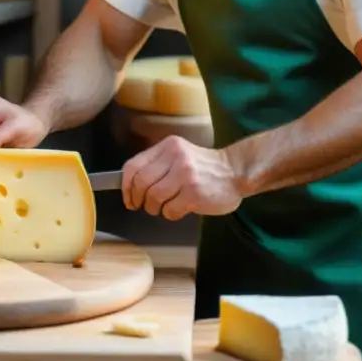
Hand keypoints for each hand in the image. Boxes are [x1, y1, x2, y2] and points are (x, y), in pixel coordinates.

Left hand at [121, 135, 242, 219]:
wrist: (236, 171)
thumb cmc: (204, 167)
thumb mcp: (179, 154)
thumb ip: (157, 164)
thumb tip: (130, 185)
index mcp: (168, 146)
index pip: (133, 166)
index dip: (125, 186)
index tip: (128, 198)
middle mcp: (175, 157)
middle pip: (140, 183)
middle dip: (138, 199)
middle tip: (144, 206)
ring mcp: (185, 175)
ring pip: (153, 198)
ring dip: (155, 208)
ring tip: (165, 207)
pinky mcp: (194, 194)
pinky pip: (170, 210)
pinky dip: (170, 214)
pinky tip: (180, 209)